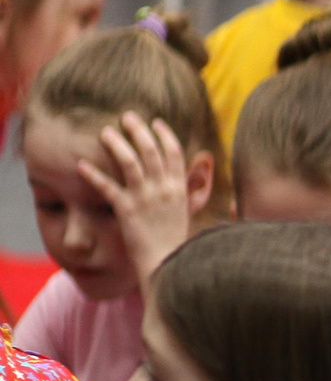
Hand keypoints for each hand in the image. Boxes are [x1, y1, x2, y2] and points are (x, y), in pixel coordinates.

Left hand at [78, 113, 196, 286]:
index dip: (164, 135)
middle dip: (139, 130)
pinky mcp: (127, 210)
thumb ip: (190, 190)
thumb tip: (200, 175)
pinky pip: (107, 188)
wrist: (168, 264)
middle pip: (151, 151)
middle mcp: (163, 189)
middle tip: (127, 116)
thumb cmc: (176, 240)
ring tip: (105, 132)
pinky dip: (93, 175)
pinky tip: (80, 165)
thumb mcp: (187, 211)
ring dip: (116, 144)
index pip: (174, 153)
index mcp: (179, 188)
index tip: (155, 122)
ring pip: (130, 163)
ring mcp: (145, 199)